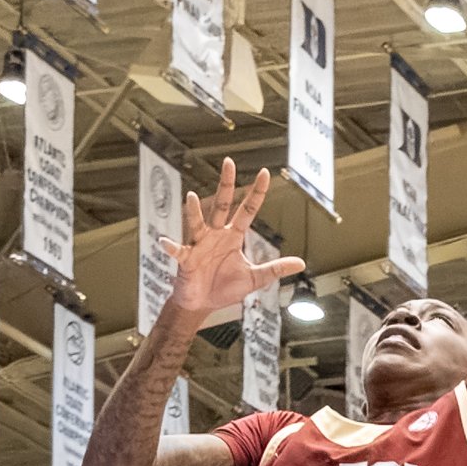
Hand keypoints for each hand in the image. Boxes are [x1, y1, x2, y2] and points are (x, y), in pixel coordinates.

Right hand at [166, 160, 304, 321]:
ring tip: (191, 198)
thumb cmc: (225, 287)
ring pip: (197, 223)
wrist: (203, 304)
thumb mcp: (255, 278)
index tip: (266, 173)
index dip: (256, 193)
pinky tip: (166, 243)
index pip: (247, 210)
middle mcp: (216, 235)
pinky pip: (178, 251)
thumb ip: (275, 269)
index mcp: (232, 237)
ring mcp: (199, 245)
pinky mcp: (186, 259)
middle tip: (229, 162)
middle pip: (222, 205)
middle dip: (226, 185)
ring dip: (193, 212)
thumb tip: (301, 263)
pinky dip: (171, 247)